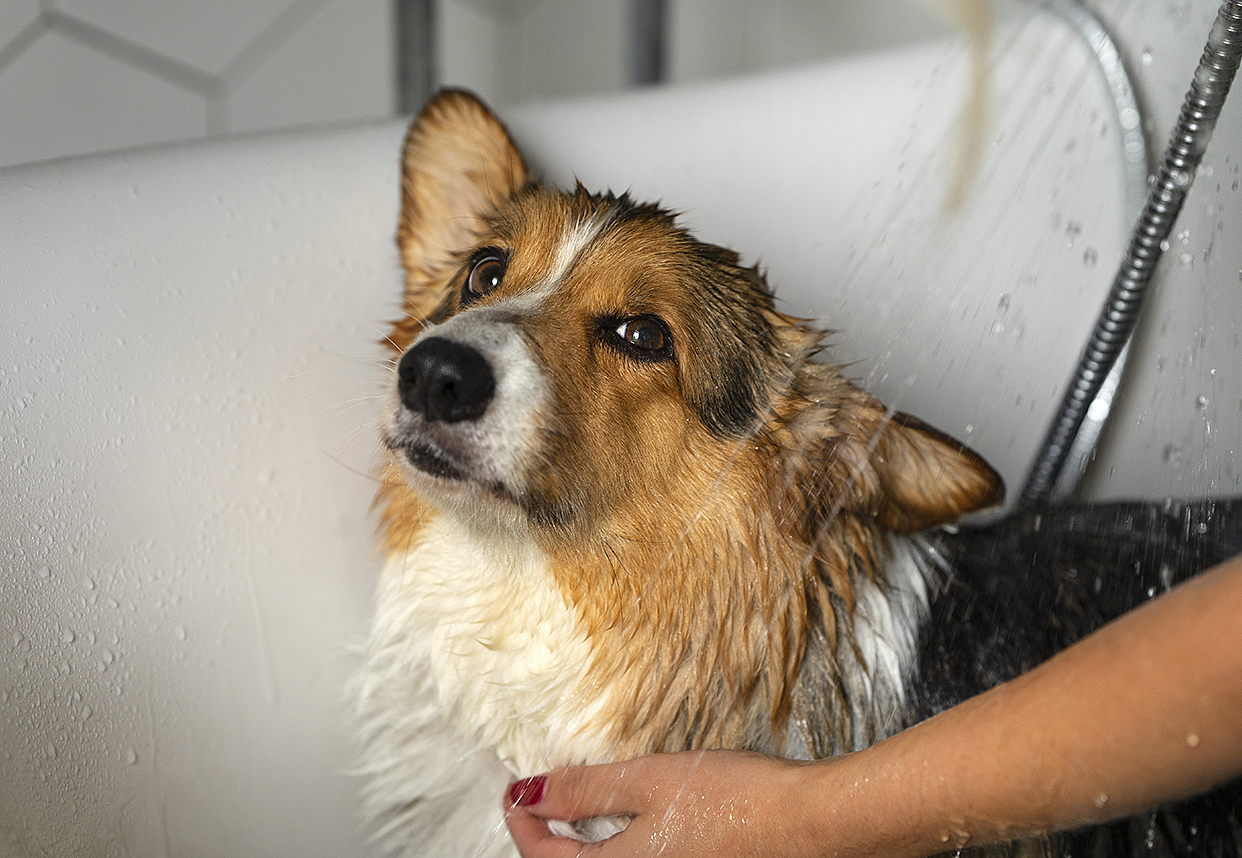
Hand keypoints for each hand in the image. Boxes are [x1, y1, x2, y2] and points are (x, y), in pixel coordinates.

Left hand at [504, 750, 825, 857]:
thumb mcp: (647, 781)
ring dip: (581, 850)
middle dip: (547, 843)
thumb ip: (585, 790)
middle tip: (536, 804)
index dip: (523, 825)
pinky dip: (616, 853)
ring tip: (574, 813)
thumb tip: (529, 794)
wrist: (808, 823)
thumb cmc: (734, 800)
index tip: (513, 792)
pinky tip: (628, 827)